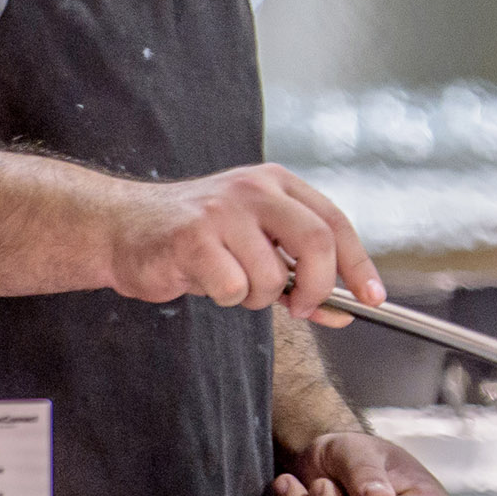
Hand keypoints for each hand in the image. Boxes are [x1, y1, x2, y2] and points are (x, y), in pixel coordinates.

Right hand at [105, 162, 380, 324]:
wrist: (124, 229)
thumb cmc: (196, 241)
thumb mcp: (255, 246)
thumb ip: (299, 275)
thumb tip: (346, 311)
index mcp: (276, 184)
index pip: (335, 222)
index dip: (358, 264)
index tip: (372, 297)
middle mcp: (254, 189)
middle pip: (317, 241)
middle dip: (317, 287)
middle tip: (301, 307)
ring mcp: (222, 210)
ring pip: (270, 277)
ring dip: (254, 296)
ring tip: (227, 280)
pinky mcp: (192, 237)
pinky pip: (232, 288)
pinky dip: (223, 297)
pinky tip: (202, 279)